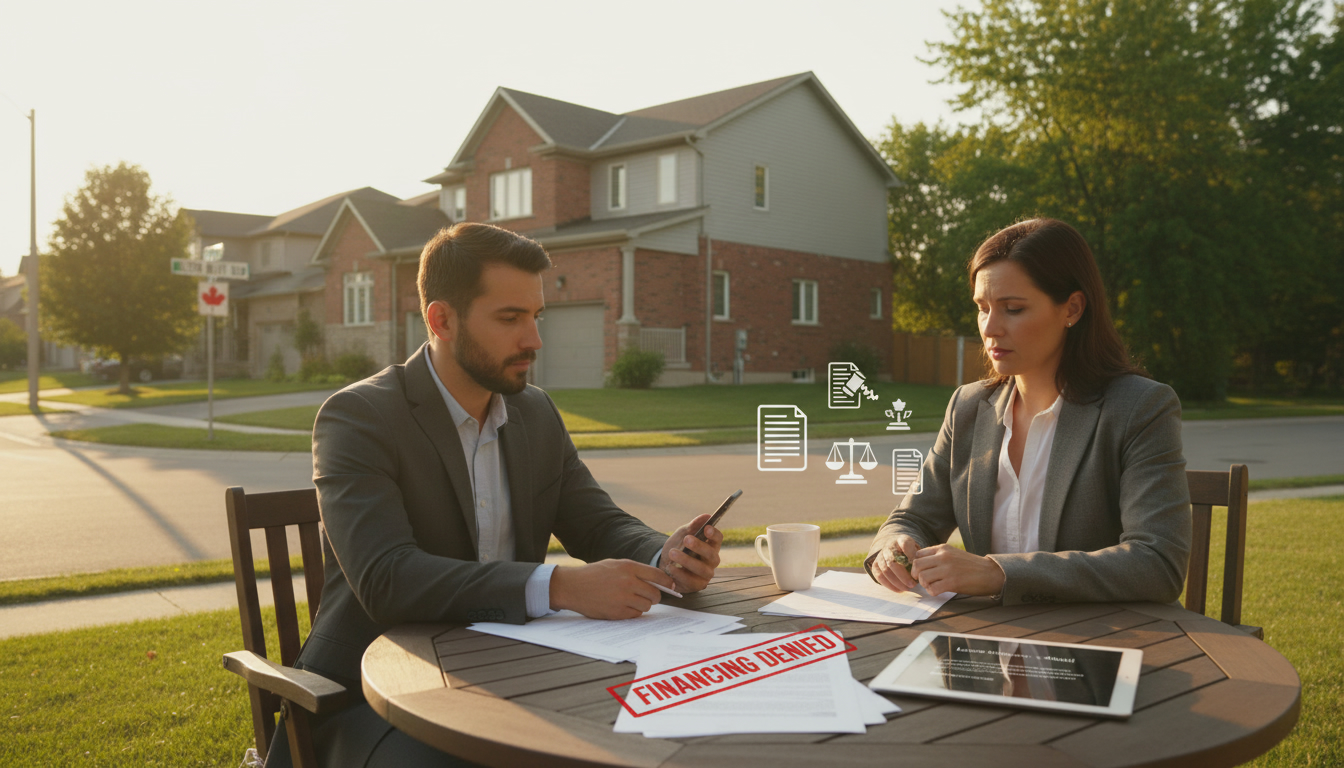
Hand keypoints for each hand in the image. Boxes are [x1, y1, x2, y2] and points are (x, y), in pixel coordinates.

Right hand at [549, 559, 674, 619]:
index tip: (670, 586)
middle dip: (655, 596)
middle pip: (655, 594)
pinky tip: (623, 606)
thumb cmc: (594, 574)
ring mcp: (623, 598)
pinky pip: (635, 615)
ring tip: (633, 600)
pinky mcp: (617, 612)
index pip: (658, 576)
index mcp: (628, 567)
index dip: (667, 582)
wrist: (573, 587)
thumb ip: (635, 571)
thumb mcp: (615, 564)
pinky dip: (633, 612)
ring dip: (643, 605)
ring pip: (646, 606)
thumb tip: (657, 580)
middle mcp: (628, 582)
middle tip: (649, 596)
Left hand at [659, 514, 722, 593]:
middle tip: (686, 539)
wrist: (665, 563)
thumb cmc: (679, 547)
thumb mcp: (683, 534)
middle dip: (699, 546)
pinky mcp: (697, 585)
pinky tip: (670, 567)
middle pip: (711, 554)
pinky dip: (679, 574)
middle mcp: (712, 561)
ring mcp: (706, 574)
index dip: (714, 534)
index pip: (718, 539)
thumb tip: (706, 516)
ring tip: (672, 553)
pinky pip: (691, 581)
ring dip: (687, 560)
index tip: (706, 528)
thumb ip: (694, 526)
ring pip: (701, 569)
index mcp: (711, 545)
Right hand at [871, 535, 921, 592]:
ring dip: (897, 582)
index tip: (918, 566)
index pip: (905, 544)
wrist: (895, 548)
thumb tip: (919, 568)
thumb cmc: (910, 552)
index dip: (911, 555)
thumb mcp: (917, 549)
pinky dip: (889, 585)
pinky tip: (899, 590)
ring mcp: (880, 555)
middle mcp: (888, 546)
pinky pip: (879, 576)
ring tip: (907, 588)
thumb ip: (918, 557)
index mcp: (901, 540)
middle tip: (913, 585)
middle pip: (893, 561)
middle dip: (903, 575)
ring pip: (885, 570)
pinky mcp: (875, 565)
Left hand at [909, 544, 1005, 596]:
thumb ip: (938, 556)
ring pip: (922, 577)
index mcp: (943, 548)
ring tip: (932, 586)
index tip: (920, 572)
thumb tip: (920, 564)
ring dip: (924, 584)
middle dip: (916, 575)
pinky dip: (932, 592)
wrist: (991, 573)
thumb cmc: (972, 565)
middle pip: (916, 565)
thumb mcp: (954, 553)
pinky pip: (932, 589)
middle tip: (923, 581)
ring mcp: (947, 569)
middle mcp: (943, 557)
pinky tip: (938, 591)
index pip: (917, 554)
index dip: (915, 565)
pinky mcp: (952, 582)